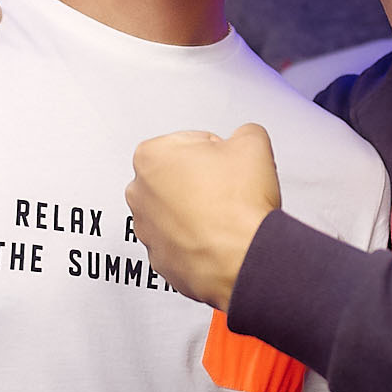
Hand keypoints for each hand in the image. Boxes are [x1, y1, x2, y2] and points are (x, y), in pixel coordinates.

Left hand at [126, 124, 280, 308]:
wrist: (243, 259)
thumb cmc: (238, 208)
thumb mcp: (252, 143)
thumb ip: (243, 132)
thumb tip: (244, 139)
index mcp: (151, 156)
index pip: (189, 143)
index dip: (216, 152)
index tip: (228, 164)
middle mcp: (139, 193)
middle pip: (177, 177)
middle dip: (202, 180)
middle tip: (228, 188)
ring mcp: (146, 230)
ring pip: (176, 211)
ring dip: (197, 211)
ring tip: (225, 215)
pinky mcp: (160, 259)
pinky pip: (180, 242)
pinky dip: (197, 240)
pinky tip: (218, 237)